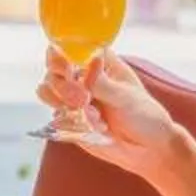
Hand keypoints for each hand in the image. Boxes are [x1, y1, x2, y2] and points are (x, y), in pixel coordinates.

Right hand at [38, 50, 188, 183]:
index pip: (71, 46)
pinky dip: (68, 122)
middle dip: (62, 85)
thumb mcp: (126, 97)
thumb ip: (103, 82)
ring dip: (61, 102)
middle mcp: (83, 75)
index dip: (63, 54)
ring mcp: (73, 97)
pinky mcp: (69, 118)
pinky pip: (55, 115)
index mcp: (99, 60)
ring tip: (91, 116)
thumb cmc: (145, 115)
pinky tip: (95, 128)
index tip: (69, 70)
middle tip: (83, 100)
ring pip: (47, 90)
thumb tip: (90, 61)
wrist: (148, 150)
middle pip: (53, 67)